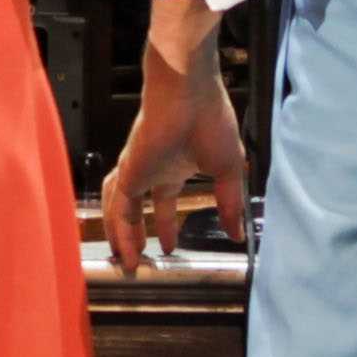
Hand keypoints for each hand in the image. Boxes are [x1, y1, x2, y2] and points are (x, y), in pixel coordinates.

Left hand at [100, 54, 256, 271]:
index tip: (170, 245)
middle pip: (137, 209)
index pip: (166, 201)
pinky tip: (126, 252)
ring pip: (121, 210)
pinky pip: (118, 208)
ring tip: (128, 263)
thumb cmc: (211, 120)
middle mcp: (151, 170)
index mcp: (175, 166)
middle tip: (140, 259)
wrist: (189, 93)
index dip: (167, 224)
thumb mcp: (227, 171)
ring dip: (123, 237)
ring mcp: (136, 171)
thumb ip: (230, 204)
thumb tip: (238, 234)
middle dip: (138, 234)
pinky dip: (120, 231)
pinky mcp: (128, 172)